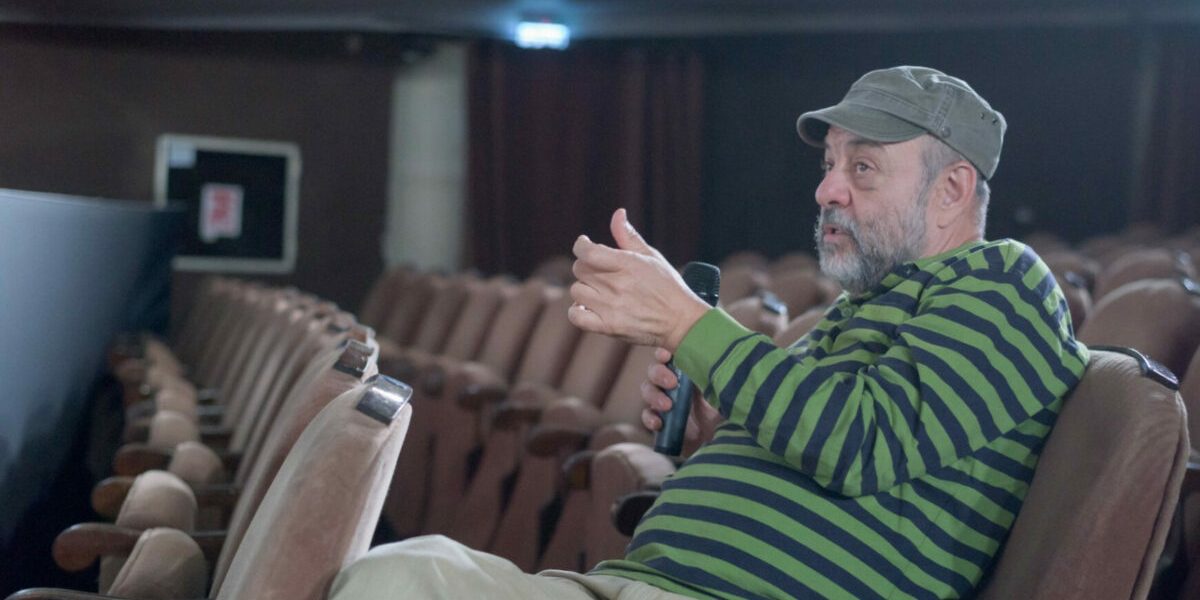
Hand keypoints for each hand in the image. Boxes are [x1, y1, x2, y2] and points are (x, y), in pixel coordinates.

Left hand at [567, 209, 709, 350]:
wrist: (680, 321)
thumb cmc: (666, 286)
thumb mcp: (651, 256)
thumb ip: (629, 236)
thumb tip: (618, 213)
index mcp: (627, 264)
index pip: (586, 251)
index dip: (581, 245)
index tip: (585, 245)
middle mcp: (617, 285)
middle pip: (580, 269)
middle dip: (587, 267)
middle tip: (602, 272)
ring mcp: (611, 307)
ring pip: (577, 291)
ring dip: (585, 290)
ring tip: (600, 292)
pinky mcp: (608, 327)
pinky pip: (576, 316)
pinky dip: (577, 312)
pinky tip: (588, 308)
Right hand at [640, 347, 722, 455]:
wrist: (726, 444)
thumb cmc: (729, 414)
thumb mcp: (724, 392)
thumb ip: (715, 377)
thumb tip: (709, 361)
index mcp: (689, 372)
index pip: (670, 357)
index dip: (663, 354)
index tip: (666, 356)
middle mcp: (675, 385)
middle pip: (654, 371)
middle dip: (658, 374)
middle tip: (672, 383)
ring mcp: (666, 403)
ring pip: (648, 391)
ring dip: (653, 396)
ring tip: (667, 406)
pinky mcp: (662, 424)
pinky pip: (647, 416)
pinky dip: (649, 418)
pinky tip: (658, 423)